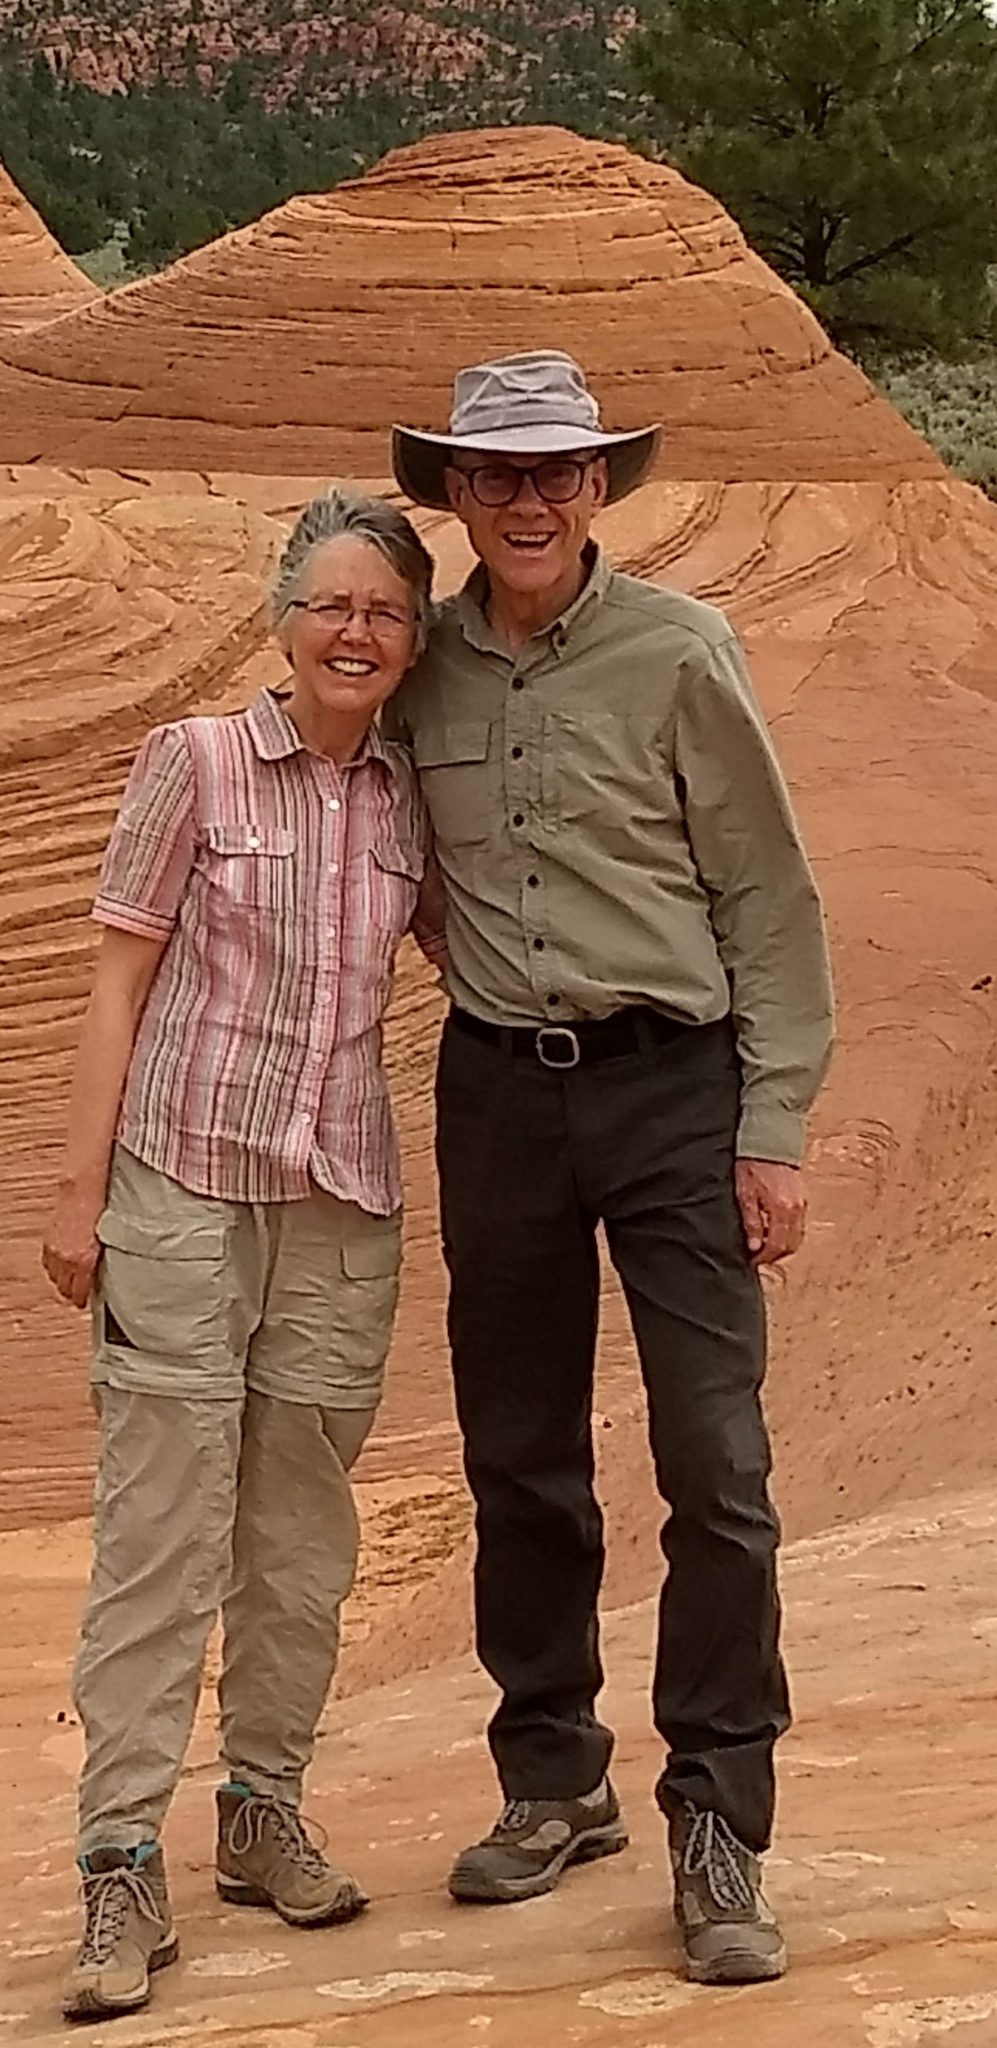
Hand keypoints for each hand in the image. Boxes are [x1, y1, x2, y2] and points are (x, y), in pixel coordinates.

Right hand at [41, 1190, 101, 1308]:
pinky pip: (47, 1261)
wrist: (83, 1189)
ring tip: (70, 1279)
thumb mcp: (109, 1241)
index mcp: (82, 1260)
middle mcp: (65, 1258)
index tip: (85, 1302)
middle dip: (71, 1292)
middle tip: (79, 1293)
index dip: (81, 1299)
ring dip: (61, 1280)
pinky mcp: (48, 1239)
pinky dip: (54, 1265)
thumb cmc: (101, 1209)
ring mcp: (54, 1249)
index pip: (78, 1292)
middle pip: (63, 1287)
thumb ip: (104, 1259)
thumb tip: (111, 1272)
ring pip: (54, 1276)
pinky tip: (61, 1264)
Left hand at [735, 1159, 806, 1266]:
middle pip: (791, 1245)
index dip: (763, 1257)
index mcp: (782, 1209)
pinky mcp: (803, 1198)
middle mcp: (797, 1209)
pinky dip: (787, 1232)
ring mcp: (802, 1203)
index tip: (752, 1259)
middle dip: (774, 1254)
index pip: (777, 1245)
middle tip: (757, 1254)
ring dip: (782, 1244)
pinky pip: (798, 1224)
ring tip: (763, 1242)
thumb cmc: (753, 1164)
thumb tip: (755, 1246)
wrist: (769, 1142)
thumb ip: (751, 1222)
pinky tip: (772, 1228)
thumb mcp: (744, 1194)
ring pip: (797, 1237)